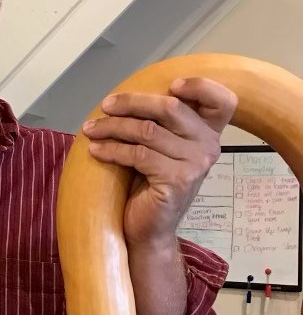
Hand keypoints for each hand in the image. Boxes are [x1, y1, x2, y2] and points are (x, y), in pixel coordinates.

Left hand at [82, 77, 237, 248]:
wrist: (148, 229)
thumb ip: (159, 122)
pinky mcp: (177, 180)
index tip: (170, 85)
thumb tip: (125, 95)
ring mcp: (196, 164)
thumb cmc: (149, 184)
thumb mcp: (159, 147)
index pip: (223, 101)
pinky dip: (112, 150)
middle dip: (132, 103)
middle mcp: (209, 146)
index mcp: (209, 133)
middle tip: (105, 106)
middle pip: (171, 107)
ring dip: (112, 127)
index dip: (200, 86)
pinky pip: (138, 154)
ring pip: (147, 130)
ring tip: (90, 129)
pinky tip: (96, 150)